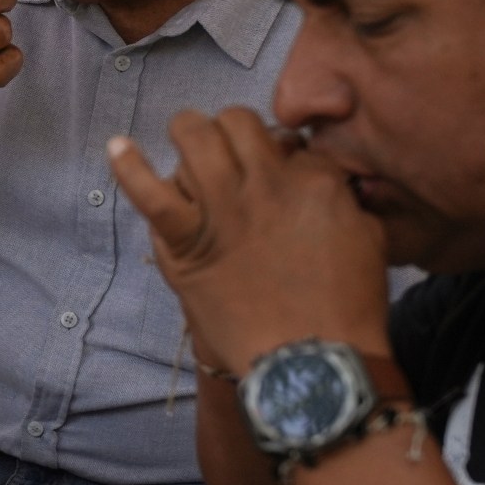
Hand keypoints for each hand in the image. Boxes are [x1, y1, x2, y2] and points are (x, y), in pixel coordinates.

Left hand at [107, 108, 391, 377]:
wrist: (311, 361)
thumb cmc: (347, 309)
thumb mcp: (366, 239)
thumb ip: (341, 200)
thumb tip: (319, 180)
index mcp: (315, 182)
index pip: (287, 141)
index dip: (278, 152)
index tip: (276, 170)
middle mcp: (266, 183)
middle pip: (238, 123)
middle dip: (231, 131)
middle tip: (228, 153)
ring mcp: (223, 208)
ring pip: (196, 139)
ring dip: (188, 134)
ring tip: (187, 143)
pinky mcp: (188, 240)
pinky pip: (150, 193)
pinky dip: (129, 167)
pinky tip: (118, 147)